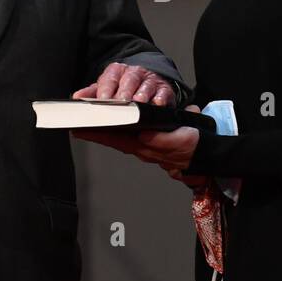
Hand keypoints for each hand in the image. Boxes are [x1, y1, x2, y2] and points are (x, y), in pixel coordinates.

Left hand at [71, 61, 174, 105]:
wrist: (149, 79)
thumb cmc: (124, 87)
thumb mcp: (107, 87)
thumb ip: (92, 93)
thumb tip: (77, 97)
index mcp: (116, 71)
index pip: (110, 78)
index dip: (106, 89)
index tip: (102, 100)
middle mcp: (134, 73)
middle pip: (128, 80)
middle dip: (124, 92)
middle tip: (120, 103)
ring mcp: (149, 80)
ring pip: (145, 85)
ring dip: (142, 95)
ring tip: (138, 104)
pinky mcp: (164, 89)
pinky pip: (163, 92)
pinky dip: (161, 98)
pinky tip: (157, 104)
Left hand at [71, 105, 200, 178]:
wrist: (206, 154)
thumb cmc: (193, 147)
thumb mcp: (180, 141)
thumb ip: (162, 141)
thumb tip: (144, 137)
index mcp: (147, 148)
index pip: (117, 140)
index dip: (98, 134)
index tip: (82, 129)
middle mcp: (142, 148)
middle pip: (113, 140)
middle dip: (94, 134)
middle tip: (76, 126)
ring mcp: (145, 147)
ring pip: (118, 139)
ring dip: (102, 133)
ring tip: (86, 126)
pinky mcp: (150, 143)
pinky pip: (126, 138)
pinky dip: (114, 133)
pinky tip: (108, 127)